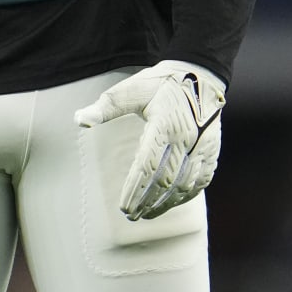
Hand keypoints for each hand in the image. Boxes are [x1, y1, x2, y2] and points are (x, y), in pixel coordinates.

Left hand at [75, 60, 225, 219]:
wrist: (199, 75)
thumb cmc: (160, 83)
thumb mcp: (131, 89)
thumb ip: (106, 107)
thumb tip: (79, 119)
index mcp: (164, 124)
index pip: (147, 165)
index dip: (134, 189)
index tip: (123, 206)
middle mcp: (186, 138)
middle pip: (165, 180)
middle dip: (147, 201)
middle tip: (131, 215)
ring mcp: (202, 146)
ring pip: (184, 185)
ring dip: (166, 204)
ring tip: (148, 214)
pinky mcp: (212, 150)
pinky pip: (201, 181)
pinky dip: (186, 196)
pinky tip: (172, 203)